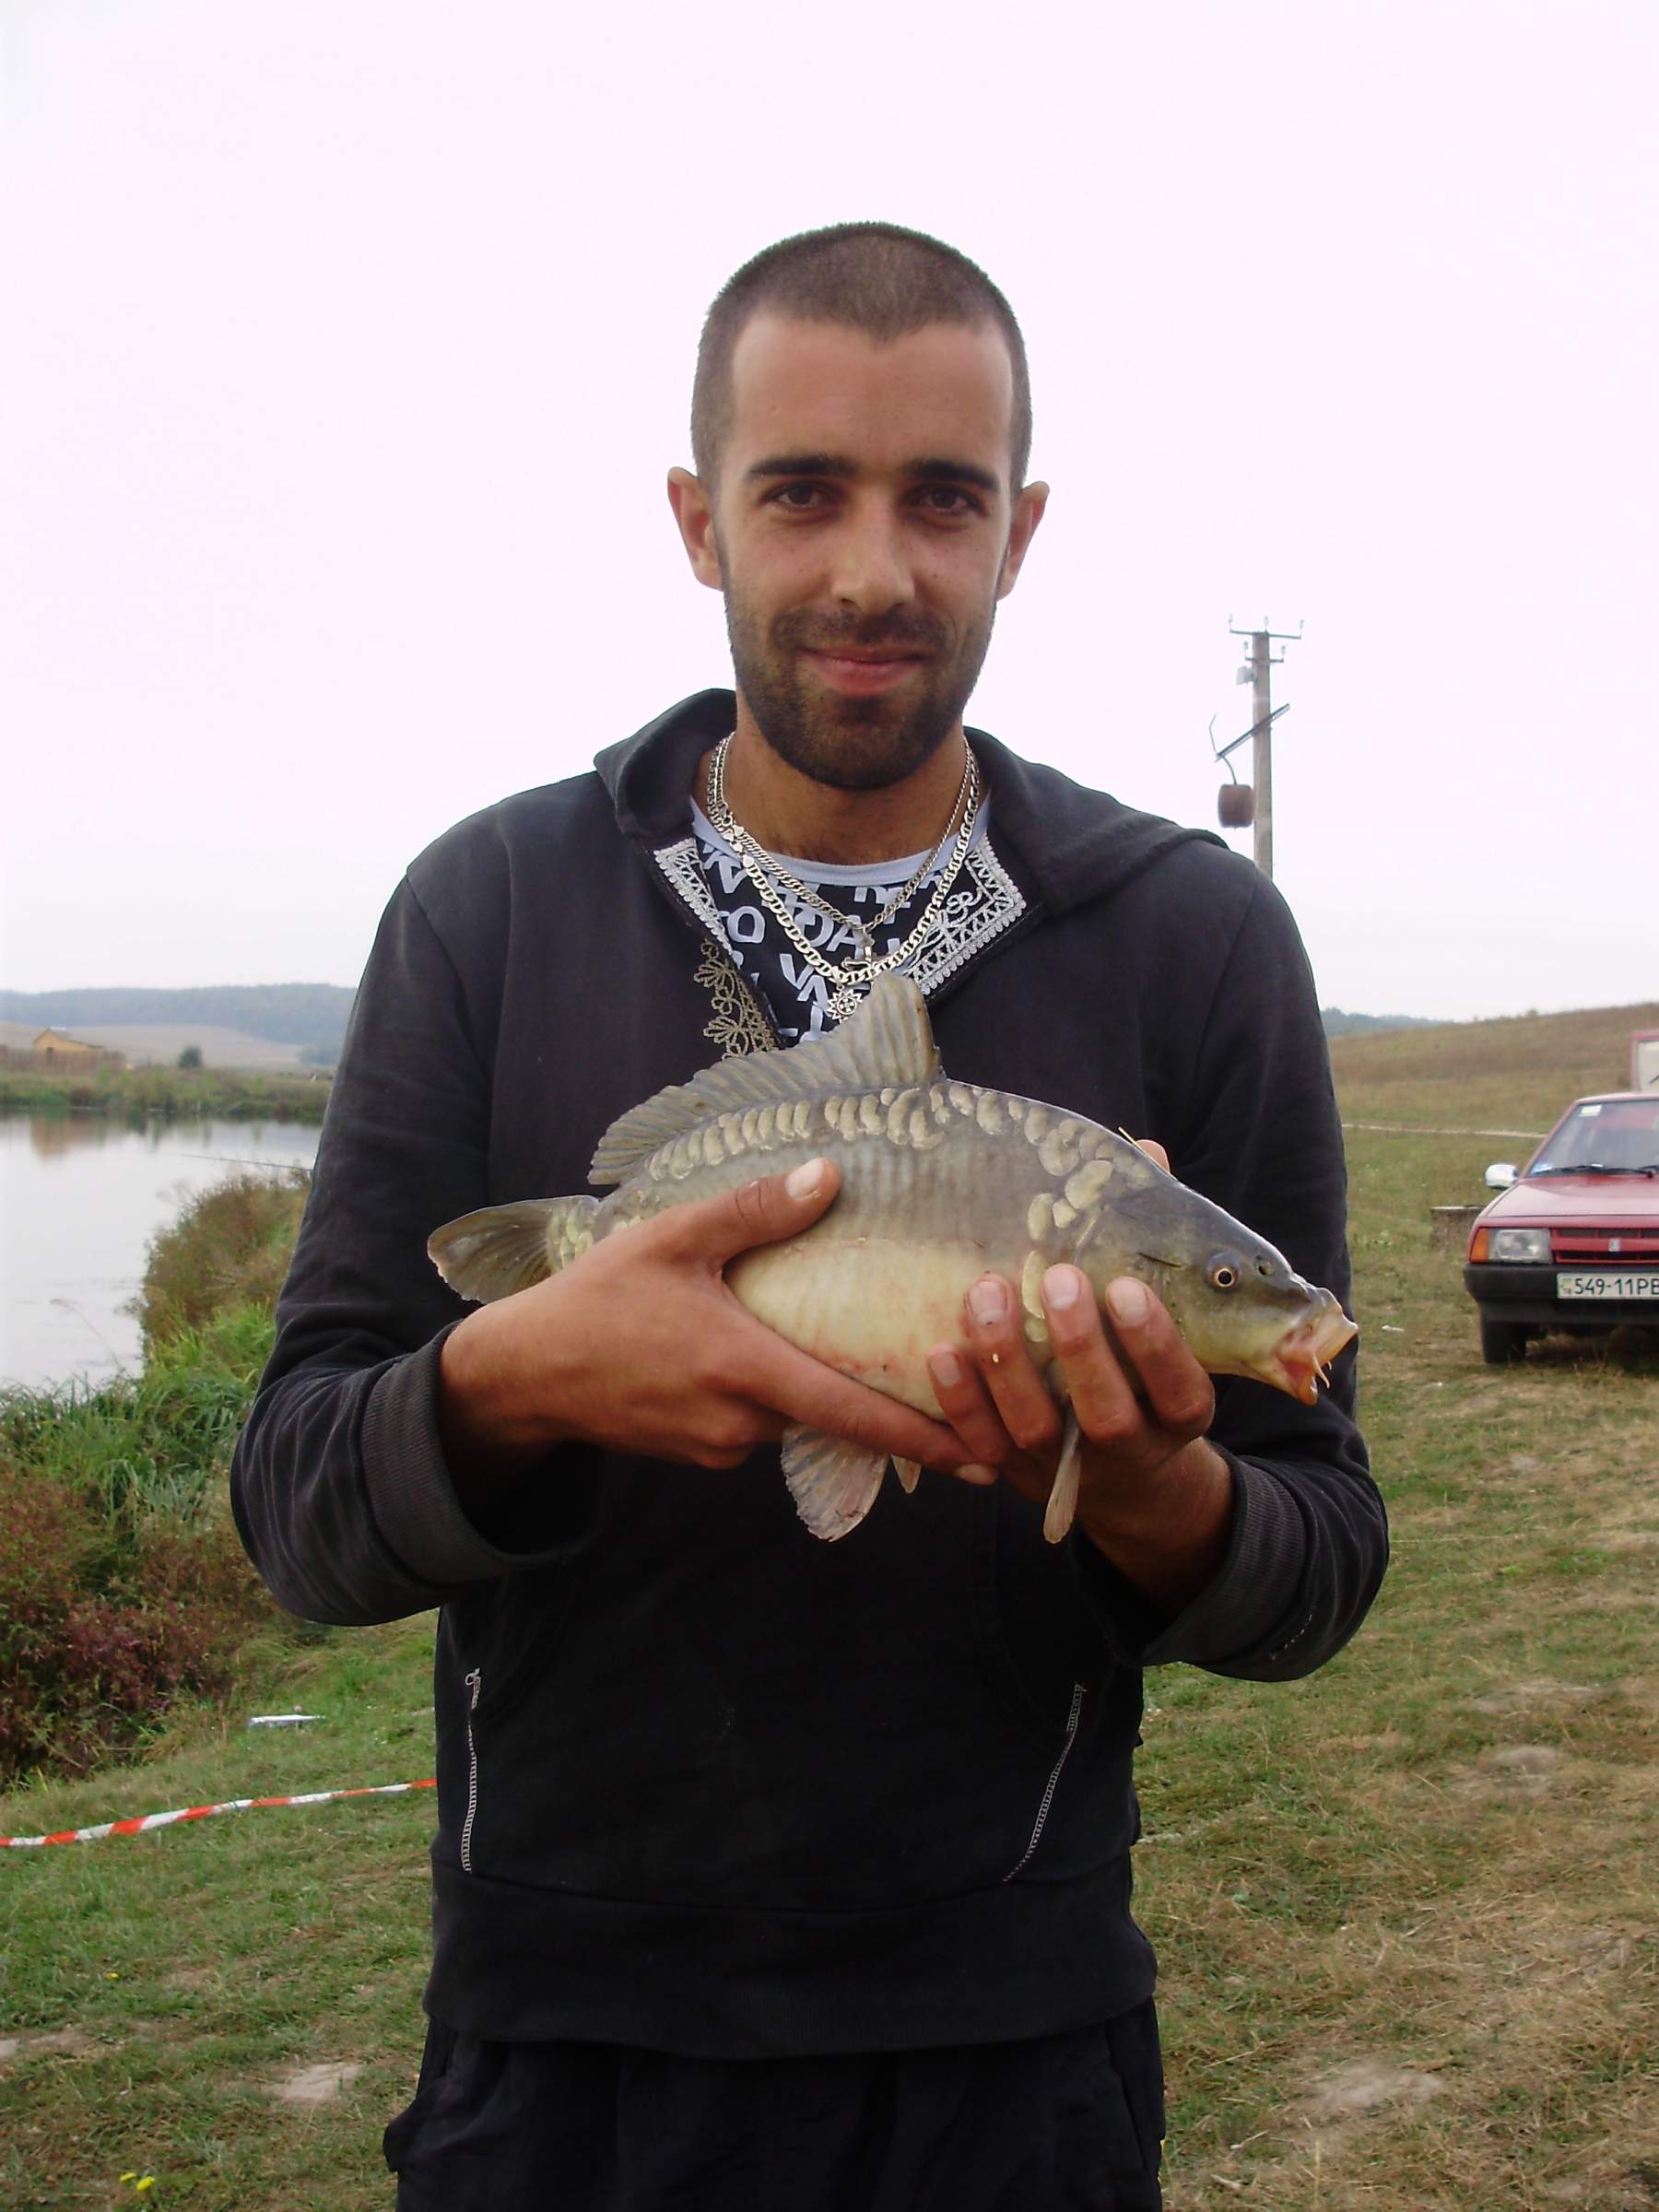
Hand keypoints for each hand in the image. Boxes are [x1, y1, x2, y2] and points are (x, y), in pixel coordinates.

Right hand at [438, 1158, 976, 1506]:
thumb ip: (755, 1211)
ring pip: (792, 1415)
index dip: (924, 1438)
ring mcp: (720, 1444)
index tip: (984, 1456)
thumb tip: (831, 1175)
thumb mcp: (673, 1238)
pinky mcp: (700, 1452)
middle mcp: (742, 1421)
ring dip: (812, 1385)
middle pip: (833, 1412)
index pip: (855, 1413)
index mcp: (747, 1368)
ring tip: (821, 1339)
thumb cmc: (598, 1298)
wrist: (525, 1372)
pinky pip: (755, 1422)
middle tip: (935, 1374)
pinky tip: (748, 1352)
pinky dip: (768, 1393)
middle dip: (879, 1399)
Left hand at [924, 1139, 1233, 1609]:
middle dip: (1079, 1348)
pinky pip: (981, 1445)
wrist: (1123, 1480)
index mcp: (1178, 1415)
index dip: (1155, 1344)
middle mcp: (1127, 1449)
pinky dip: (959, 1402)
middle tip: (1058, 1278)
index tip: (1127, 1287)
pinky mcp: (1011, 1473)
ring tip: (987, 1293)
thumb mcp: (1161, 1322)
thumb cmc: (1139, 1370)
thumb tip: (1149, 1155)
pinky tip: (940, 1352)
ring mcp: (1064, 1468)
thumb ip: (1152, 1246)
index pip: (1178, 1388)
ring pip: (1035, 1429)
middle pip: (1105, 1414)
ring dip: (1007, 1362)